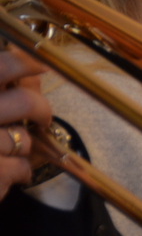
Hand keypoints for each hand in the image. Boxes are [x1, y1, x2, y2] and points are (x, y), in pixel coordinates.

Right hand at [0, 47, 50, 198]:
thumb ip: (1, 85)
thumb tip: (34, 66)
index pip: (1, 66)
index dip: (26, 63)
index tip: (43, 66)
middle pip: (26, 102)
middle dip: (42, 111)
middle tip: (41, 118)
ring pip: (25, 139)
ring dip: (23, 147)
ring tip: (6, 151)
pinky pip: (22, 167)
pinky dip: (19, 172)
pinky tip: (4, 172)